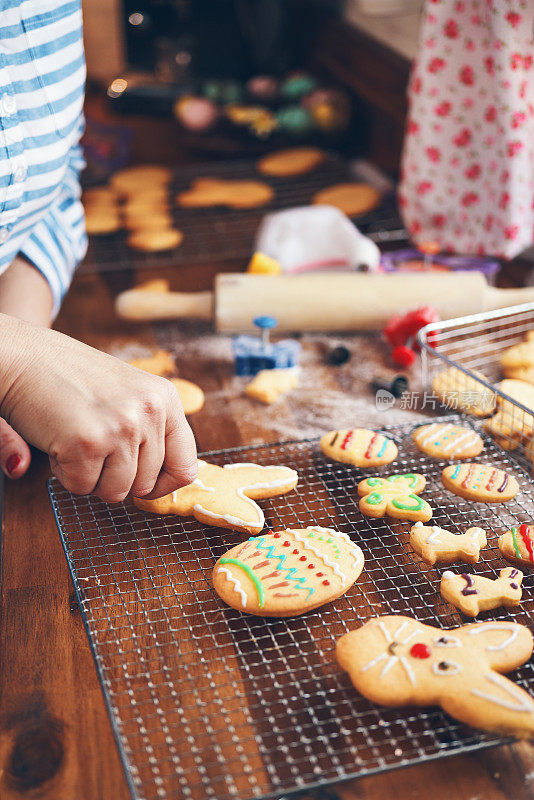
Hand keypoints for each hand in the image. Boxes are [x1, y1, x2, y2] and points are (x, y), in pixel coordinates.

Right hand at [0, 315, 197, 501]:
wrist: (22, 356)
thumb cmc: (70, 377)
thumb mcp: (128, 394)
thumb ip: (150, 431)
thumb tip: (160, 484)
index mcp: (166, 399)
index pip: (186, 466)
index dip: (163, 486)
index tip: (142, 486)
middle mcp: (150, 412)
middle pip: (145, 485)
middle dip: (115, 477)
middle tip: (94, 447)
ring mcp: (121, 427)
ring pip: (115, 492)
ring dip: (90, 476)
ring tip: (77, 439)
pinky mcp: (88, 443)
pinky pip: (81, 487)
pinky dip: (65, 473)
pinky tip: (59, 439)